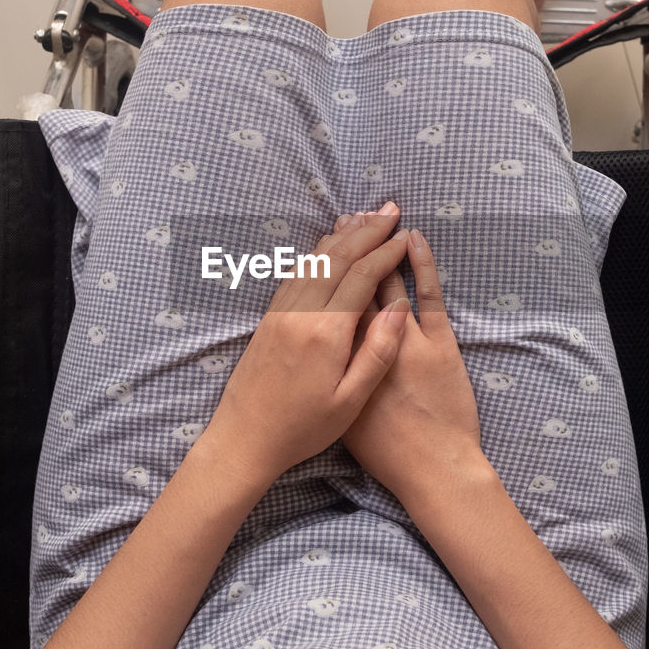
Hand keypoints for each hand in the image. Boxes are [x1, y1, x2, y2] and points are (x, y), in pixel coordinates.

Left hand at [197, 204, 411, 486]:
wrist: (244, 438)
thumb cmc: (301, 428)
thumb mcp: (350, 401)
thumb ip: (377, 353)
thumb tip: (400, 310)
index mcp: (325, 332)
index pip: (361, 276)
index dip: (385, 252)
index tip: (405, 236)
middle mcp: (300, 313)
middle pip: (337, 257)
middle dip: (367, 231)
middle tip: (391, 210)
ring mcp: (280, 312)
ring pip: (314, 260)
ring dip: (342, 236)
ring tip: (364, 218)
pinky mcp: (269, 318)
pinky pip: (297, 272)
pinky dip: (319, 252)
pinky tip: (329, 247)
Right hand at [340, 223, 486, 505]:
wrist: (430, 468)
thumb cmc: (384, 449)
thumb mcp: (342, 406)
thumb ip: (335, 365)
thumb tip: (324, 332)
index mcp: (343, 354)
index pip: (332, 299)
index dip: (329, 266)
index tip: (326, 240)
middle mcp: (372, 339)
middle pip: (357, 281)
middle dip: (352, 245)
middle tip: (349, 214)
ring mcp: (408, 339)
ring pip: (389, 282)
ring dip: (380, 247)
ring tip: (375, 218)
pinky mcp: (440, 343)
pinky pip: (430, 296)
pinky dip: (422, 266)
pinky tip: (414, 240)